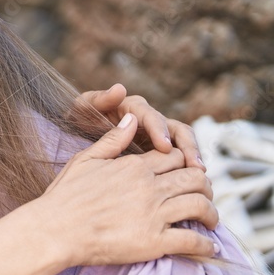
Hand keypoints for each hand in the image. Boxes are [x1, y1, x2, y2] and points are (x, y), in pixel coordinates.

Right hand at [34, 113, 217, 268]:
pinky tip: (207, 249)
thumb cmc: (63, 197)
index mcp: (134, 166)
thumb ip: (112, 140)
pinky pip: (192, 241)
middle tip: (205, 196)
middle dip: (205, 186)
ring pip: (200, 205)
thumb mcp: (84, 161)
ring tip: (211, 221)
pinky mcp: (153, 242)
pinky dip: (205, 245)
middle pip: (195, 178)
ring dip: (211, 213)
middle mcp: (148, 187)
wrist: (53, 231)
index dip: (185, 162)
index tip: (187, 173)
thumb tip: (131, 119)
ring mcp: (153, 214)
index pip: (175, 156)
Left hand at [78, 83, 205, 170]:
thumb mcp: (82, 108)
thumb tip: (120, 88)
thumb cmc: (79, 119)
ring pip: (183, 145)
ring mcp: (156, 136)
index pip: (153, 118)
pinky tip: (191, 185)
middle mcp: (151, 120)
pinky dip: (185, 170)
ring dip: (193, 159)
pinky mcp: (158, 151)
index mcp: (134, 108)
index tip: (164, 147)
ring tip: (200, 176)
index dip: (160, 131)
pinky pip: (177, 159)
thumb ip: (99, 99)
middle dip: (188, 147)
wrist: (74, 134)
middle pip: (178, 130)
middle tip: (195, 167)